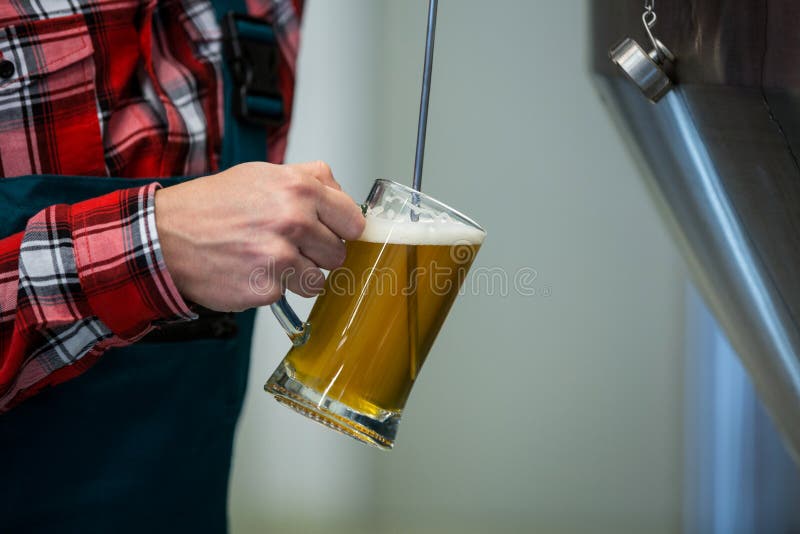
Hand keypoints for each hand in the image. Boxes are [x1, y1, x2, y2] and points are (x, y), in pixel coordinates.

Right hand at [154, 161, 364, 311]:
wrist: (165, 236)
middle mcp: (294, 221)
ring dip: (298, 275)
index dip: (341, 229)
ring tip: (267, 259)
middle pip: (339, 253)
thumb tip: (342, 194)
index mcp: (299, 189)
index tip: (330, 232)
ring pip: (319, 280)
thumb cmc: (211, 206)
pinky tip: (249, 271)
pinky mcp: (266, 288)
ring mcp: (281, 257)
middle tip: (288, 245)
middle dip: (318, 254)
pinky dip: (271, 288)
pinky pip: (288, 294)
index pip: (354, 220)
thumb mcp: (262, 174)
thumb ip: (309, 178)